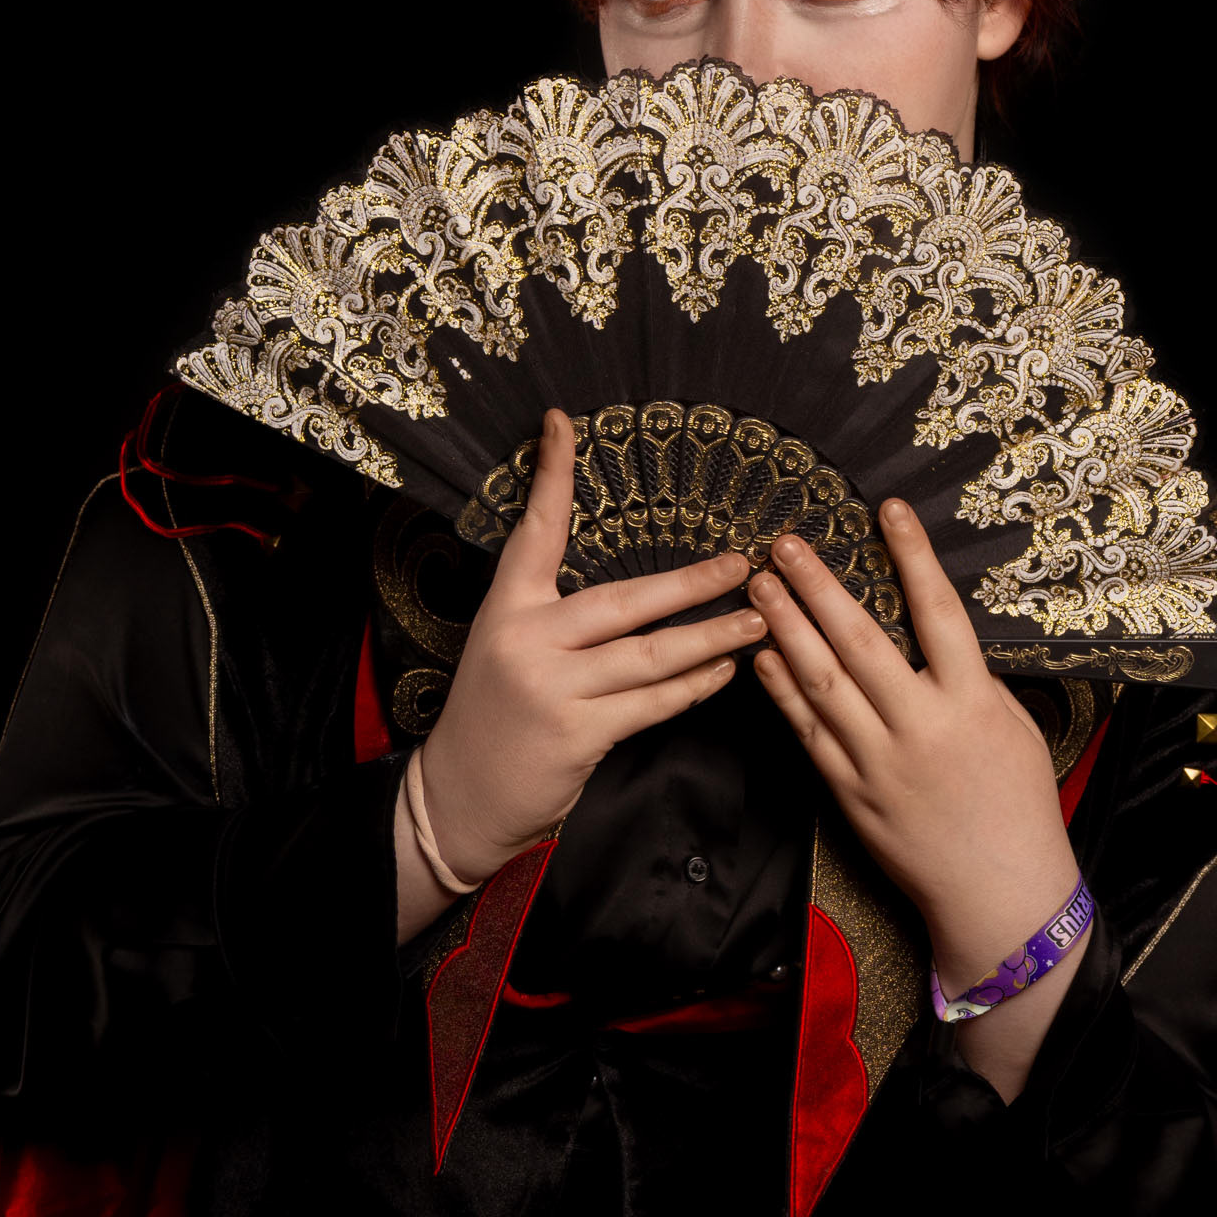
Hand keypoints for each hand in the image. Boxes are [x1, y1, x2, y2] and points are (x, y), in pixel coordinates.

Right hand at [411, 410, 759, 905]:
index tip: (563, 422)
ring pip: (650, 655)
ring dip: (712, 637)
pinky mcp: (579, 734)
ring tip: (758, 619)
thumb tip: (629, 586)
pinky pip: (652, 703)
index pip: (534, 533)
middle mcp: (528, 642)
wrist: (459, 794)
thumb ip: (555, 618)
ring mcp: (554, 690)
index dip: (552, 477)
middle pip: (623, 599)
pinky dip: (694, 687)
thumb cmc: (495, 716)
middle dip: (690, 582)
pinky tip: (726, 669)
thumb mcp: (507, 649)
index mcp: (508, 610)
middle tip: (742, 561)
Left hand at [748, 501, 1088, 1098]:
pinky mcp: (849, 793)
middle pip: (860, 643)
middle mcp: (921, 727)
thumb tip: (938, 636)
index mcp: (971, 703)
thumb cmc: (1016, 805)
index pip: (938, 614)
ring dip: (786, 630)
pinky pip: (807, 732)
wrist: (998, 890)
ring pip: (822, 684)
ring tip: (760, 586)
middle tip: (785, 544)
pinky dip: (781, 692)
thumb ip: (971, 681)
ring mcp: (878, 762)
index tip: (887, 510)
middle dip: (819, 588)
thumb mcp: (1013, 728)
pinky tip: (761, 656)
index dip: (912, 557)